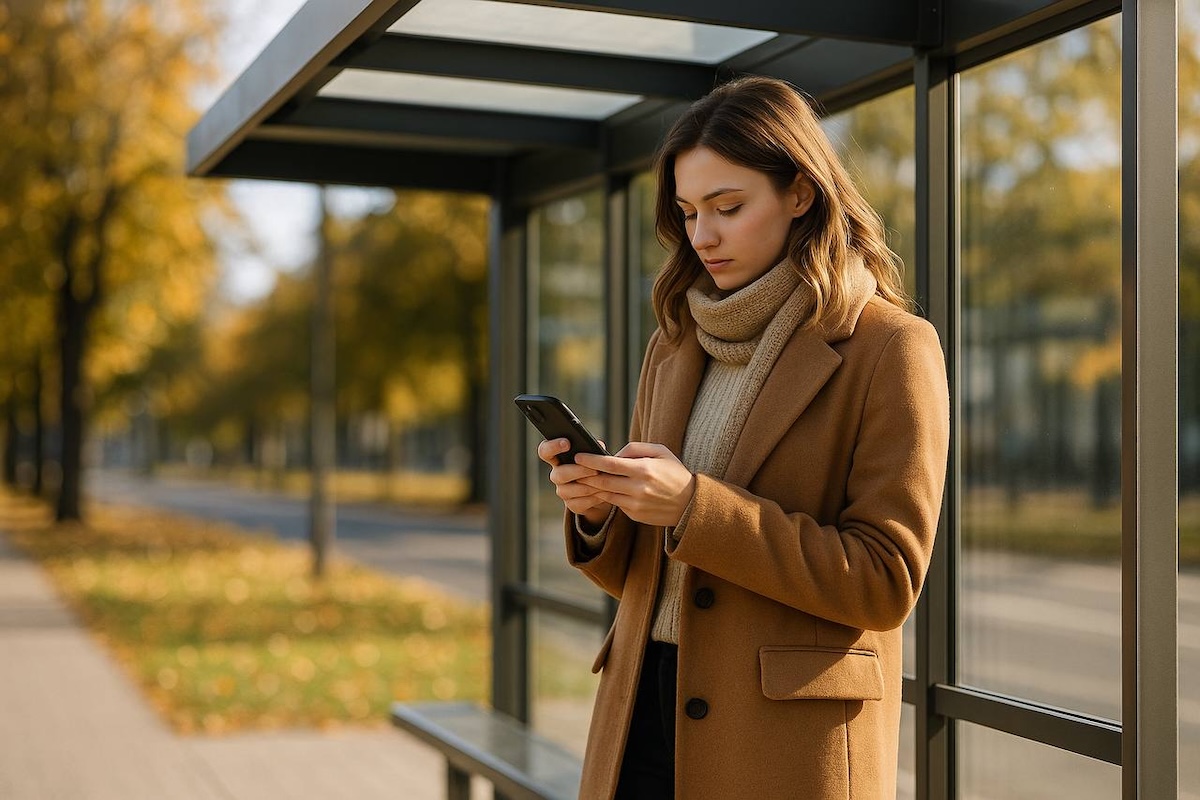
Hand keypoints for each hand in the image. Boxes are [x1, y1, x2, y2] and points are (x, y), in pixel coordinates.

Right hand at [537, 437, 613, 526]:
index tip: (567, 443)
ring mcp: (563, 491)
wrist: (604, 490)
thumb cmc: (596, 466)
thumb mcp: (595, 455)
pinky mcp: (572, 505)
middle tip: (595, 470)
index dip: (552, 447)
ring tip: (603, 482)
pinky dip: (592, 499)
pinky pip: (578, 503)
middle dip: (578, 471)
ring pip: (568, 491)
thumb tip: (599, 445)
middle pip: (558, 474)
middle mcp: (557, 475)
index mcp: (559, 459)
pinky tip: (603, 494)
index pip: (545, 451)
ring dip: (587, 486)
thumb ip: (594, 449)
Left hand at [575, 442, 695, 527]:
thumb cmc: (674, 473)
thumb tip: (613, 454)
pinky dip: (609, 497)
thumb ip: (635, 449)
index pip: (610, 464)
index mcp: (644, 469)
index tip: (579, 456)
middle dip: (586, 475)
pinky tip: (605, 490)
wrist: (690, 504)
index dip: (591, 460)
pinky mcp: (635, 515)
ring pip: (607, 495)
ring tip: (586, 479)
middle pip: (603, 482)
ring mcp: (636, 504)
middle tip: (575, 469)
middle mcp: (639, 488)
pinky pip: (616, 504)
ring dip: (594, 487)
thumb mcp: (661, 452)